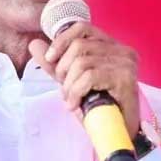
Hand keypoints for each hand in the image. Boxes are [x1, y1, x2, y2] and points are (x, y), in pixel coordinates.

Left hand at [29, 23, 140, 138]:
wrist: (119, 132)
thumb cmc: (99, 106)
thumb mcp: (73, 81)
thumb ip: (55, 63)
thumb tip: (34, 44)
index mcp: (112, 46)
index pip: (82, 28)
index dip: (61, 41)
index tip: (50, 58)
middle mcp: (122, 51)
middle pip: (79, 46)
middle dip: (63, 69)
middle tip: (64, 88)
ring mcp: (125, 64)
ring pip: (82, 62)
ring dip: (69, 85)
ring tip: (70, 99)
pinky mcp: (125, 78)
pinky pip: (89, 77)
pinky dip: (76, 92)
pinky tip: (75, 104)